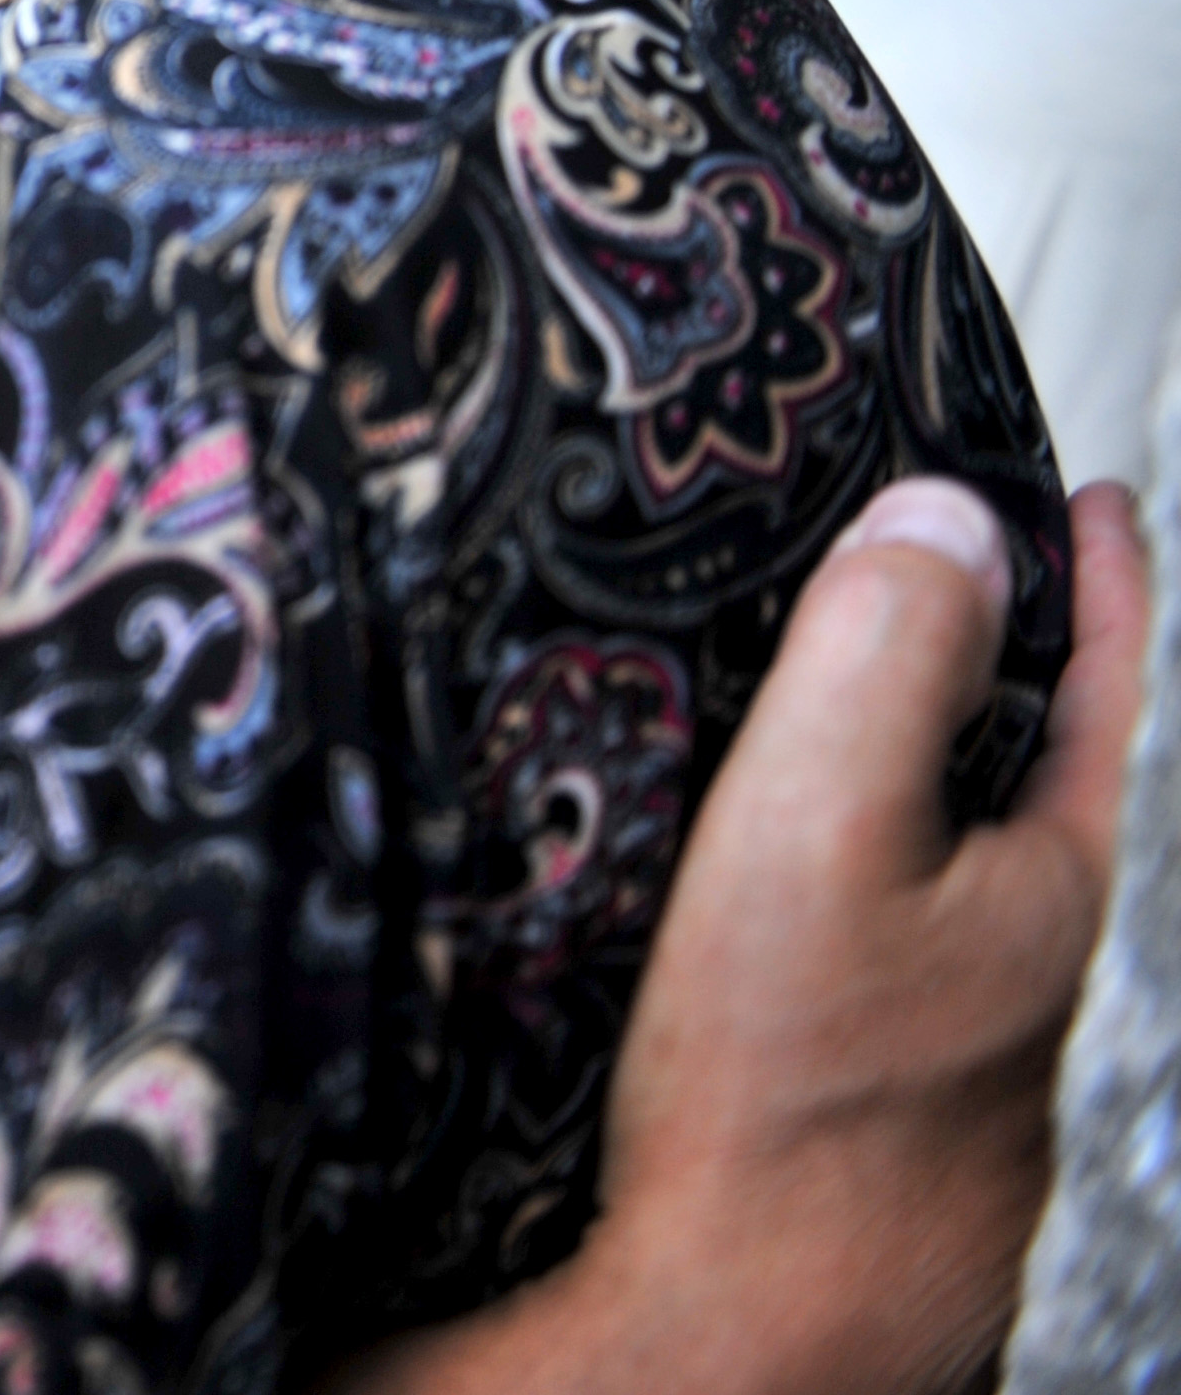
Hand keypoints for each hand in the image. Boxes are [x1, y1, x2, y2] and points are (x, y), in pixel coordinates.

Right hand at [321, 474, 1148, 1394]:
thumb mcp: (823, 832)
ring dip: (877, 786)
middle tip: (914, 575)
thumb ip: (882, 663)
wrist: (739, 1336)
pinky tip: (710, 896)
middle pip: (1010, 781)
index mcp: (1038, 888)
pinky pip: (845, 957)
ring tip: (787, 713)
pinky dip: (800, 890)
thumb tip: (943, 519)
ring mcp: (934, 1051)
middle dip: (968, 673)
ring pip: (924, 878)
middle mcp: (1008, 971)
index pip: (1094, 691)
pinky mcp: (841, 1109)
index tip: (1091, 493)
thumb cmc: (791, 1112)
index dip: (1093, 577)